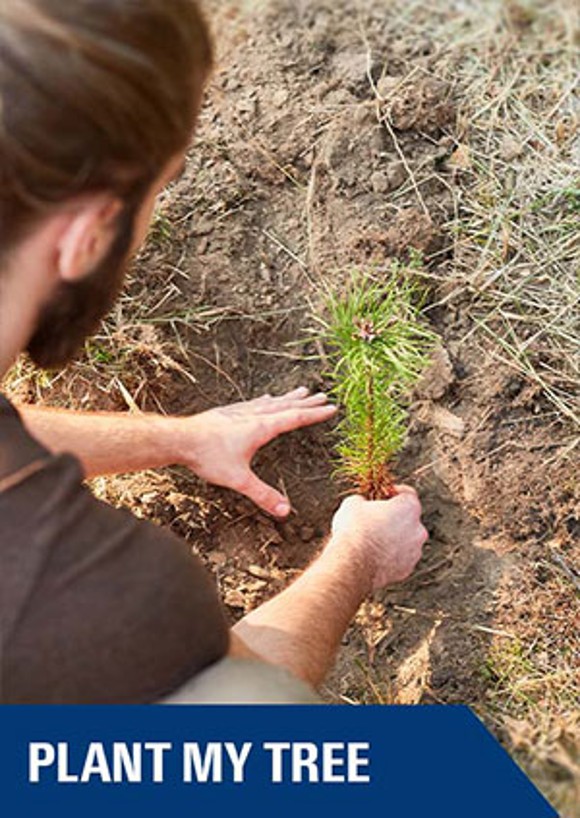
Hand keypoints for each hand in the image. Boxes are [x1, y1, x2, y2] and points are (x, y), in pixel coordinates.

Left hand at [172, 387, 336, 516]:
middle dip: (306, 402)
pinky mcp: (228, 412)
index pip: (295, 418)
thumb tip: (284, 511)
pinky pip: (255, 402)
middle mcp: (254, 415)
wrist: (179, 439)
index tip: (331, 408)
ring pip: (271, 402)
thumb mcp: (238, 479)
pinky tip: (266, 399)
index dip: (314, 414)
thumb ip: (262, 495)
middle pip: (286, 406)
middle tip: (323, 396)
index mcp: (261, 428)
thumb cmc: (207, 456)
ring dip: (288, 397)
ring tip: (301, 391)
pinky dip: (266, 400)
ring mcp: (240, 411)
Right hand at [329, 487, 427, 589]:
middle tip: (374, 520)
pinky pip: (399, 559)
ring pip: (406, 541)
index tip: (383, 496)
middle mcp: (418, 530)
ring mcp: (414, 552)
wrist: (352, 565)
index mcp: (409, 508)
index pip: (408, 494)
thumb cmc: (354, 531)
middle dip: (394, 518)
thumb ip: (363, 501)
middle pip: (408, 519)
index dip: (394, 493)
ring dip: (393, 539)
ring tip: (372, 541)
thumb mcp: (352, 504)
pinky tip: (373, 557)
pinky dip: (390, 557)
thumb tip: (361, 504)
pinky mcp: (406, 570)